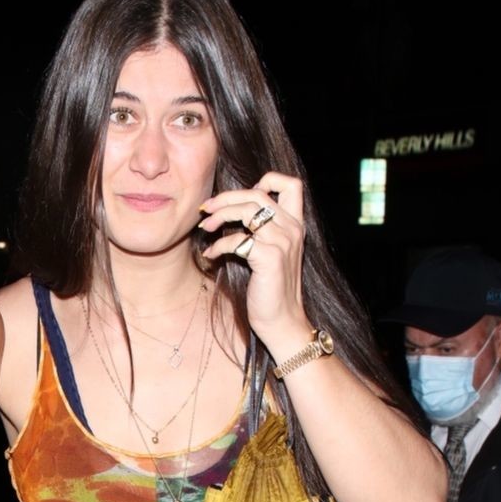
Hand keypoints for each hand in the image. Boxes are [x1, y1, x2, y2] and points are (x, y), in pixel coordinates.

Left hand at [199, 172, 307, 355]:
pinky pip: (238, 240)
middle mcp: (292, 229)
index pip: (291, 184)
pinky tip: (210, 255)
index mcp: (295, 224)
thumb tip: (228, 213)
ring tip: (205, 227)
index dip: (266, 180)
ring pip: (247, 211)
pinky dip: (218, 246)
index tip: (240, 198)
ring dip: (220, 216)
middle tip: (206, 208)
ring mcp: (282, 242)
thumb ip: (259, 231)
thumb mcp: (269, 253)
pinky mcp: (269, 258)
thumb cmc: (270, 289)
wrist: (281, 321)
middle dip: (226, 198)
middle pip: (258, 193)